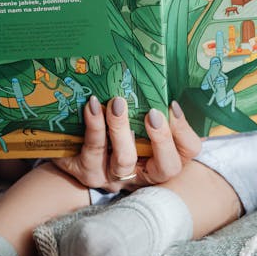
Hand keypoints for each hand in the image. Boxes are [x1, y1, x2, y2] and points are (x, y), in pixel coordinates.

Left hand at [53, 96, 201, 192]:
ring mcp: (114, 176)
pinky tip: (92, 106)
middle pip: (165, 168)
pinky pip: (92, 153)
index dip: (184, 131)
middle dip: (162, 139)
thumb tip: (158, 79)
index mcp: (161, 159)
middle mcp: (143, 173)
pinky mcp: (87, 172)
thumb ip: (149, 107)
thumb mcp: (133, 119)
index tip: (171, 105)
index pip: (187, 151)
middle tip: (153, 113)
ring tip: (117, 104)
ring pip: (125, 161)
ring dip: (122, 130)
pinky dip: (94, 127)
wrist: (68, 149)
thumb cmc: (108, 127)